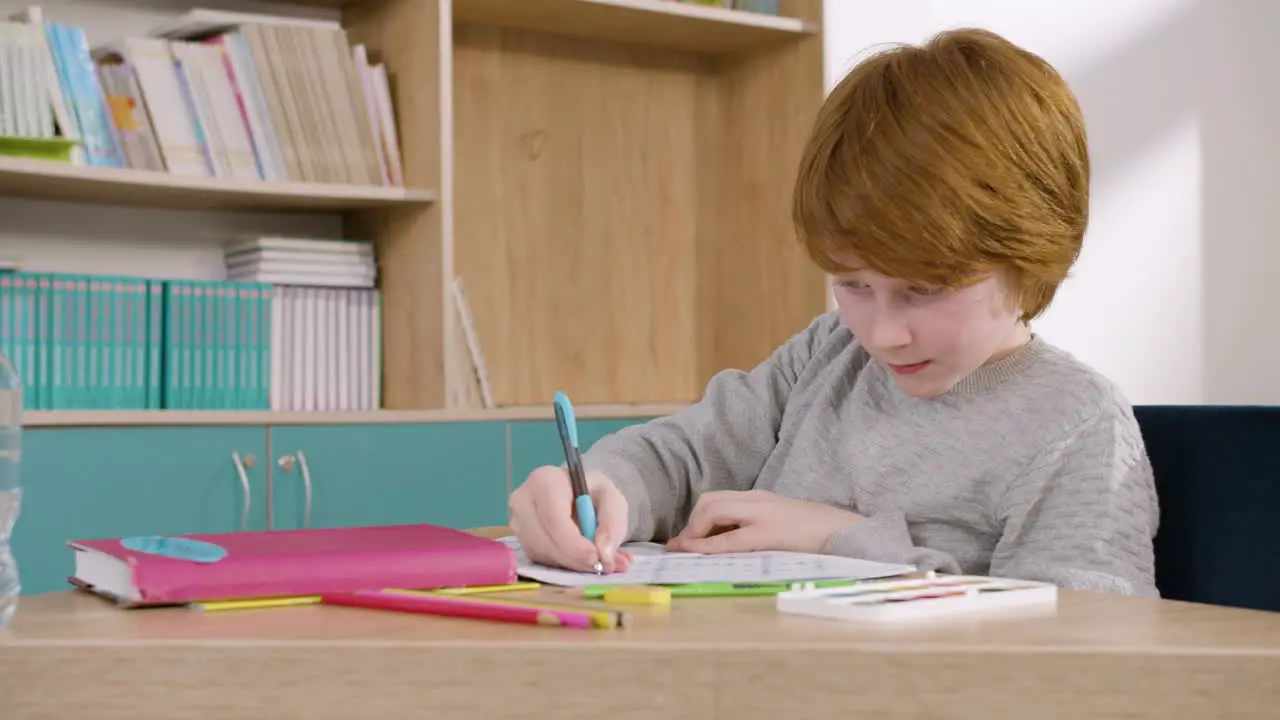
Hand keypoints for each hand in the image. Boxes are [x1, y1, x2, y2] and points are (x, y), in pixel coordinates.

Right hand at [508, 465, 633, 573]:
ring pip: (541, 554)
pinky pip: (538, 560)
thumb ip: (613, 522)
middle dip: (573, 559)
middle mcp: (523, 500)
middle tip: (600, 566)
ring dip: (569, 564)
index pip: (552, 518)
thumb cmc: (591, 492)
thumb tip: (604, 554)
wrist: (574, 493)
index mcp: (544, 481)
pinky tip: (578, 557)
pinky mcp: (519, 539)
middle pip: (543, 540)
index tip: (595, 558)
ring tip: (595, 561)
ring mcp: (517, 521)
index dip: (573, 544)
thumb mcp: (612, 499)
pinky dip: (561, 564)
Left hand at [666, 489, 862, 554]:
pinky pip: (730, 538)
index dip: (697, 519)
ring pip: (713, 511)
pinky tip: (696, 553)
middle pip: (710, 501)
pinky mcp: (769, 534)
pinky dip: (707, 545)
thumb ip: (760, 529)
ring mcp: (764, 515)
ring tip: (686, 552)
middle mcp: (759, 501)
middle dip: (691, 524)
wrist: (852, 535)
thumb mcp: (786, 526)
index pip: (719, 500)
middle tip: (684, 548)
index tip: (686, 539)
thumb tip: (728, 544)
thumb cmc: (821, 536)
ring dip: (694, 532)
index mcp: (763, 500)